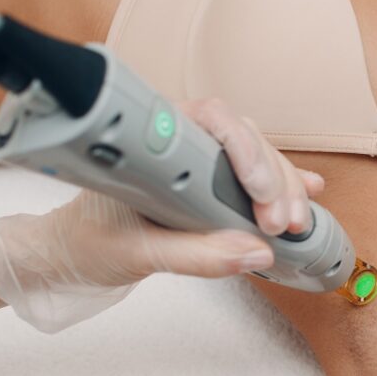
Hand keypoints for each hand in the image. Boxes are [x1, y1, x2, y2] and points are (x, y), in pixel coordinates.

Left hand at [0, 99, 323, 331]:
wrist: (67, 251)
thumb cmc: (89, 240)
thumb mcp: (139, 254)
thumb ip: (195, 255)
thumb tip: (258, 253)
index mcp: (154, 141)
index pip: (211, 120)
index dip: (245, 152)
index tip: (260, 194)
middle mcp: (180, 141)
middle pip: (244, 138)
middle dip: (274, 178)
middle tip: (282, 223)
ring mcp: (198, 161)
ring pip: (256, 156)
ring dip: (285, 187)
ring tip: (296, 224)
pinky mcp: (209, 183)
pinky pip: (252, 175)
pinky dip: (283, 184)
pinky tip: (309, 192)